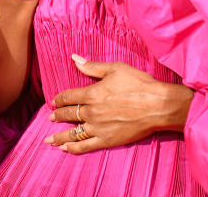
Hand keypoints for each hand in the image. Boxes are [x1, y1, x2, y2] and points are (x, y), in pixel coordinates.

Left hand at [43, 54, 194, 153]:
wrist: (157, 105)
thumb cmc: (139, 84)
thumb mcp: (115, 69)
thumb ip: (92, 67)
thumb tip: (74, 59)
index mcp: (92, 93)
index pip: (69, 96)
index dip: (59, 99)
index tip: (54, 101)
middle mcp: (92, 112)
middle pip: (69, 114)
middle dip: (58, 116)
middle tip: (51, 117)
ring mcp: (98, 128)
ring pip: (73, 133)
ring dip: (59, 136)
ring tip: (49, 139)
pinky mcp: (108, 140)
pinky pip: (86, 146)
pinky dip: (73, 148)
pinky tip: (65, 149)